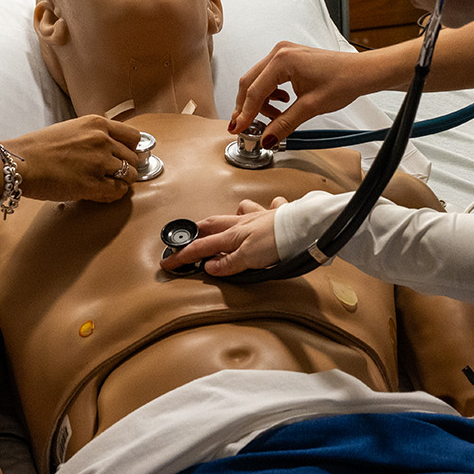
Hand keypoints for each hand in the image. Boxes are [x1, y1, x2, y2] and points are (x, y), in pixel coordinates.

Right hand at [2, 115, 141, 203]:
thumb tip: (109, 148)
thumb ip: (93, 135)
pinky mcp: (92, 184)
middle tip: (115, 174)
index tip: (125, 156)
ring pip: (129, 175)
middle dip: (126, 168)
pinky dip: (114, 194)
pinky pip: (117, 191)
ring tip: (109, 184)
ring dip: (122, 182)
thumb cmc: (38, 147)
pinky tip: (104, 193)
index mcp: (97, 124)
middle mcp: (102, 141)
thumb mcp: (71, 129)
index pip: (133, 137)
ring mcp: (99, 162)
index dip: (131, 149)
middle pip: (133, 158)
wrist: (21, 161)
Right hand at [164, 196, 288, 274]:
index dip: (184, 255)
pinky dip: (267, 208)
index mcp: (233, 234)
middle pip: (214, 223)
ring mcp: (260, 217)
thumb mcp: (249, 259)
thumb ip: (229, 263)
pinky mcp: (278, 215)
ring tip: (227, 224)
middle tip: (188, 238)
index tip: (170, 262)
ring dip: (230, 216)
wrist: (304, 228)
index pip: (202, 247)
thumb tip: (210, 267)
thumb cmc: (279, 241)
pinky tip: (268, 211)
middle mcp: (244, 222)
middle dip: (198, 231)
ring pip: (240, 210)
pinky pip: (270, 206)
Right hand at [228, 42, 399, 143]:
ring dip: (261, 102)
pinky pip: (269, 78)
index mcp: (282, 60)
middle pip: (249, 83)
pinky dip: (270, 94)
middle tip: (246, 127)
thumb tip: (266, 137)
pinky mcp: (288, 58)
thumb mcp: (310, 107)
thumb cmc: (343, 80)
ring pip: (258, 81)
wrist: (361, 73)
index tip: (238, 129)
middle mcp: (279, 52)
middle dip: (247, 107)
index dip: (244, 113)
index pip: (254, 91)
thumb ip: (284, 123)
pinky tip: (283, 103)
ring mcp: (283, 53)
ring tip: (275, 117)